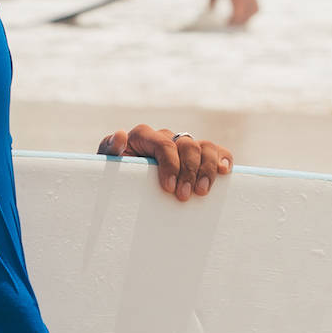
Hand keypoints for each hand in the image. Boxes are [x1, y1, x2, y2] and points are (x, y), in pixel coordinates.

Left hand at [97, 123, 232, 200]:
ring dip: (207, 168)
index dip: (170, 164)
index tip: (169, 188)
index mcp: (143, 136)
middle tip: (184, 196)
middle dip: (189, 171)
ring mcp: (183, 146)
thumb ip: (110, 150)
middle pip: (187, 145)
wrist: (122, 188)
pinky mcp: (197, 157)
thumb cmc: (113, 177)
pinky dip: (223, 159)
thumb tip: (120, 136)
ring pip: (205, 147)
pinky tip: (225, 172)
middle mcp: (166, 137)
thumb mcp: (106, 165)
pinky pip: (216, 151)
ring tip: (202, 192)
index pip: (164, 144)